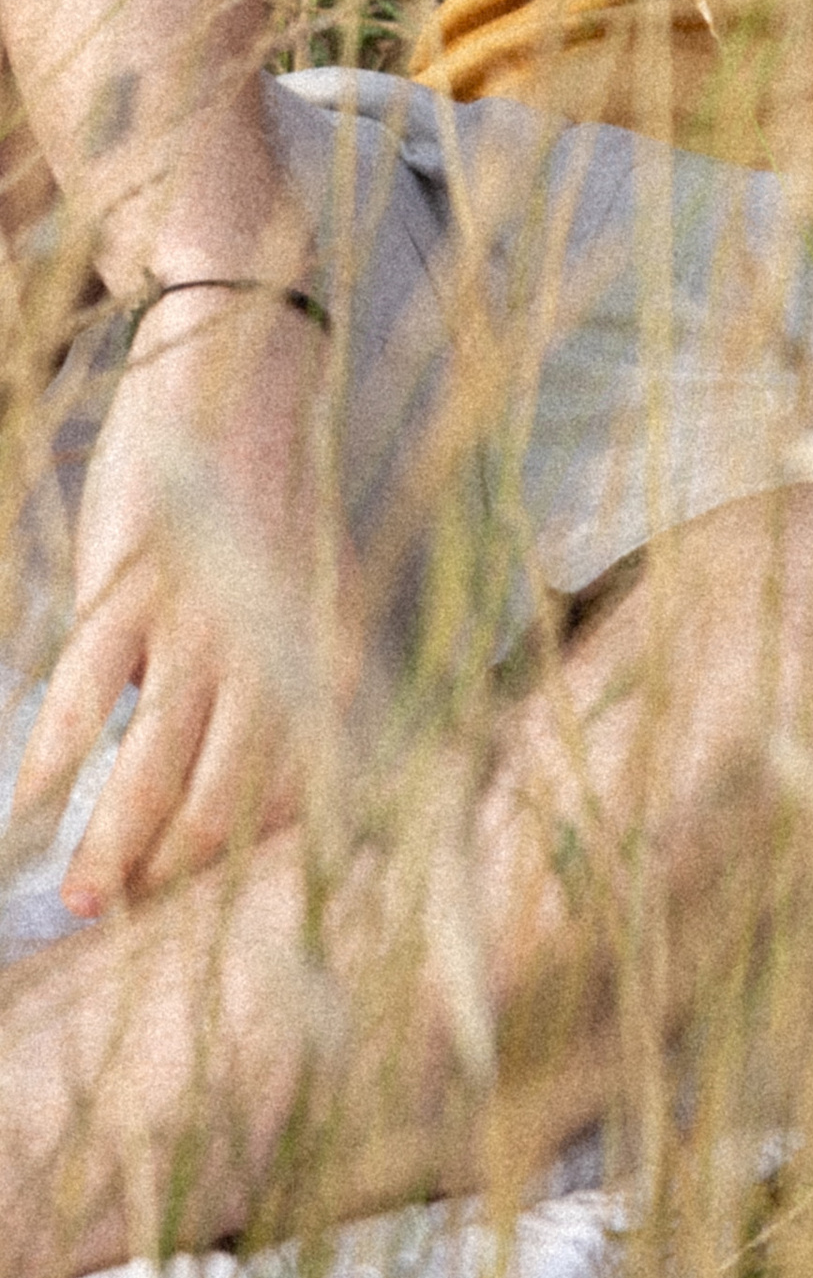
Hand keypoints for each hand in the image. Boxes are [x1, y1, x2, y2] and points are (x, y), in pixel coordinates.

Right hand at [14, 292, 361, 911]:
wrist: (246, 362)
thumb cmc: (264, 487)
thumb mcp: (299, 579)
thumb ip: (275, 669)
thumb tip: (233, 771)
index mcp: (319, 648)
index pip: (289, 785)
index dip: (238, 854)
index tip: (189, 894)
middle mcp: (271, 647)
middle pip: (219, 797)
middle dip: (165, 872)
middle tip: (114, 915)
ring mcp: (200, 618)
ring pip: (151, 765)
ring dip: (108, 844)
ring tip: (74, 896)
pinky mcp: (133, 579)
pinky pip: (81, 695)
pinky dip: (48, 759)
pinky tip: (26, 798)